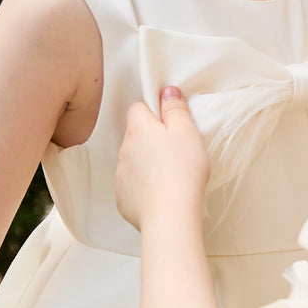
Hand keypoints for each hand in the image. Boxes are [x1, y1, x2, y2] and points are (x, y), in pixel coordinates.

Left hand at [116, 86, 209, 230]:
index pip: (137, 107)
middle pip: (136, 135)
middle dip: (153, 138)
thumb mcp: (187, 131)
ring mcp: (121, 175)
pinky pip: (132, 185)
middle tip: (176, 148)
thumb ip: (175, 108)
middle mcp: (124, 149)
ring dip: (148, 162)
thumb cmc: (181, 171)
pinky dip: (144, 186)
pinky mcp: (123, 199)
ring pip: (134, 160)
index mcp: (139, 129)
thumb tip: (166, 92)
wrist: (169, 216)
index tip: (170, 120)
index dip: (154, 111)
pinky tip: (161, 192)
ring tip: (171, 173)